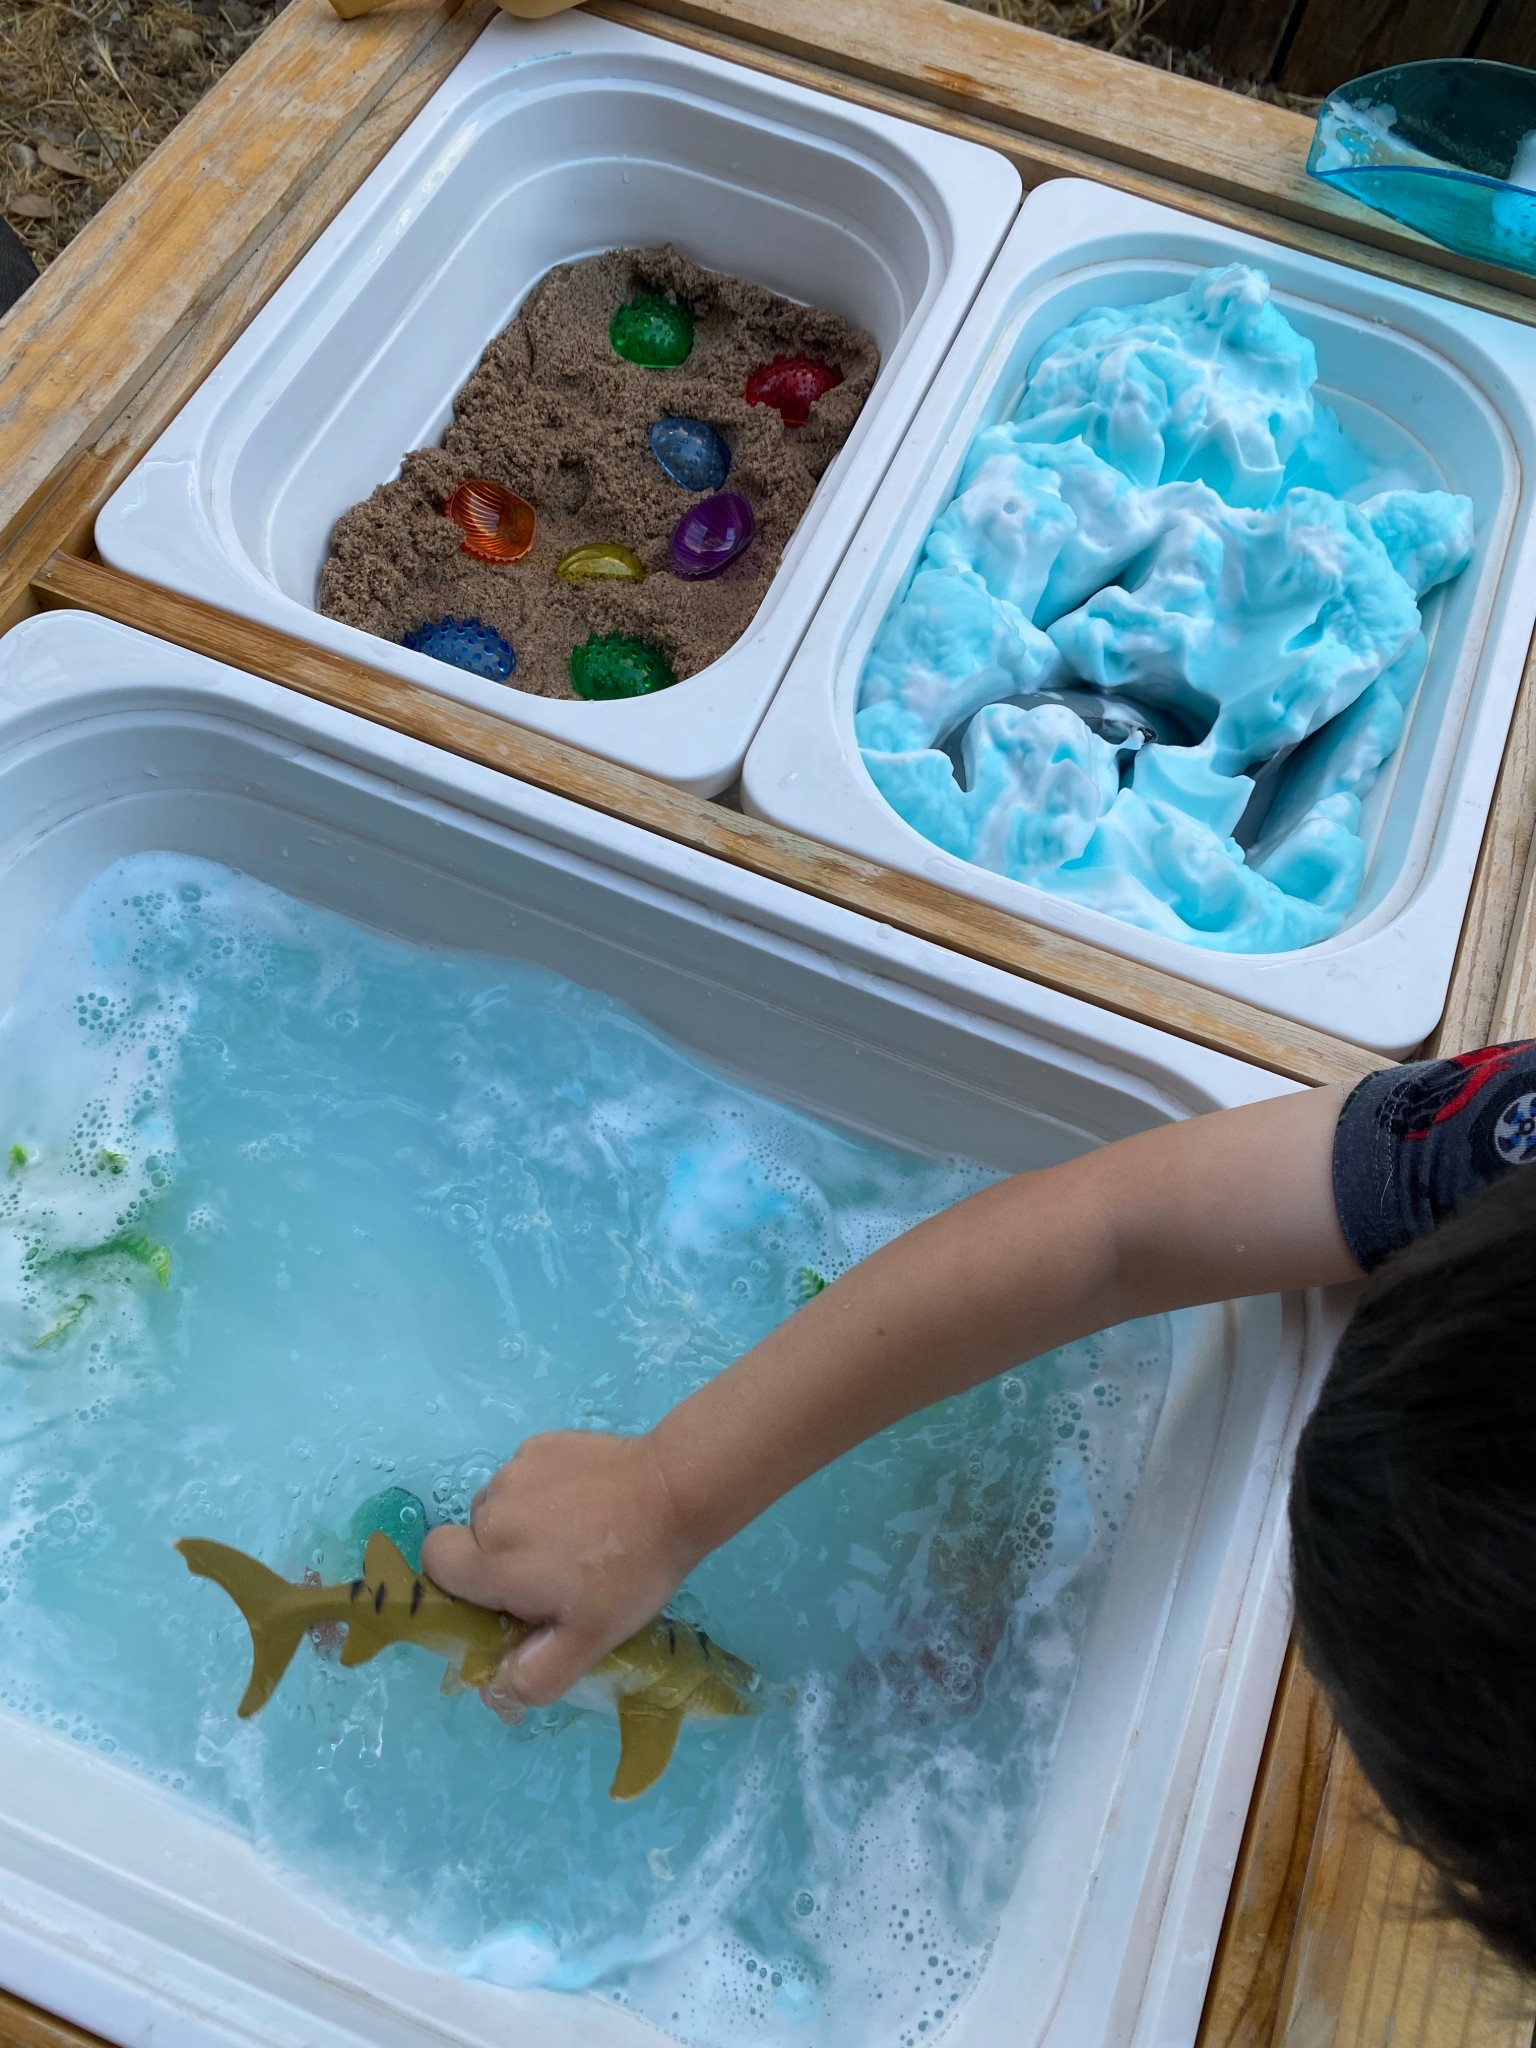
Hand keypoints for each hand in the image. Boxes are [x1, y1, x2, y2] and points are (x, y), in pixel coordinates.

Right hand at [420, 1431, 697, 1713]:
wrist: (676, 1490)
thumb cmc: (629, 1570)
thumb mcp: (588, 1640)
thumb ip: (534, 1676)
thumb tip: (491, 1694)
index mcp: (492, 1559)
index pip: (435, 1563)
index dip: (461, 1583)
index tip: (507, 1595)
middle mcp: (492, 1507)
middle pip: (473, 1538)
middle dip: (503, 1559)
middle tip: (558, 1574)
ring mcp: (517, 1467)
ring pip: (500, 1507)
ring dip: (524, 1525)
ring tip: (580, 1535)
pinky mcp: (544, 1442)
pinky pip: (526, 1477)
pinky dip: (545, 1493)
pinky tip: (589, 1501)